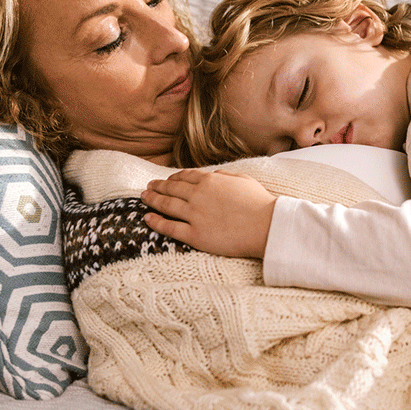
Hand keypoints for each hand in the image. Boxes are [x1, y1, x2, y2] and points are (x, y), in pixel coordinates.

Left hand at [141, 168, 276, 258]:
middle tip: (148, 187)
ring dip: (152, 200)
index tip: (167, 179)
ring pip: (166, 205)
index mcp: (210, 180)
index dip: (173, 177)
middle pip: (171, 189)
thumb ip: (225, 175)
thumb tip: (213, 174)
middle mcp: (198, 195)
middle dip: (158, 186)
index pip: (185, 176)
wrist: (266, 227)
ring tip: (144, 198)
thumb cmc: (260, 203)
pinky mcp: (194, 235)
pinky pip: (169, 227)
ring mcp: (194, 215)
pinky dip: (156, 222)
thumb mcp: (243, 180)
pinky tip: (147, 218)